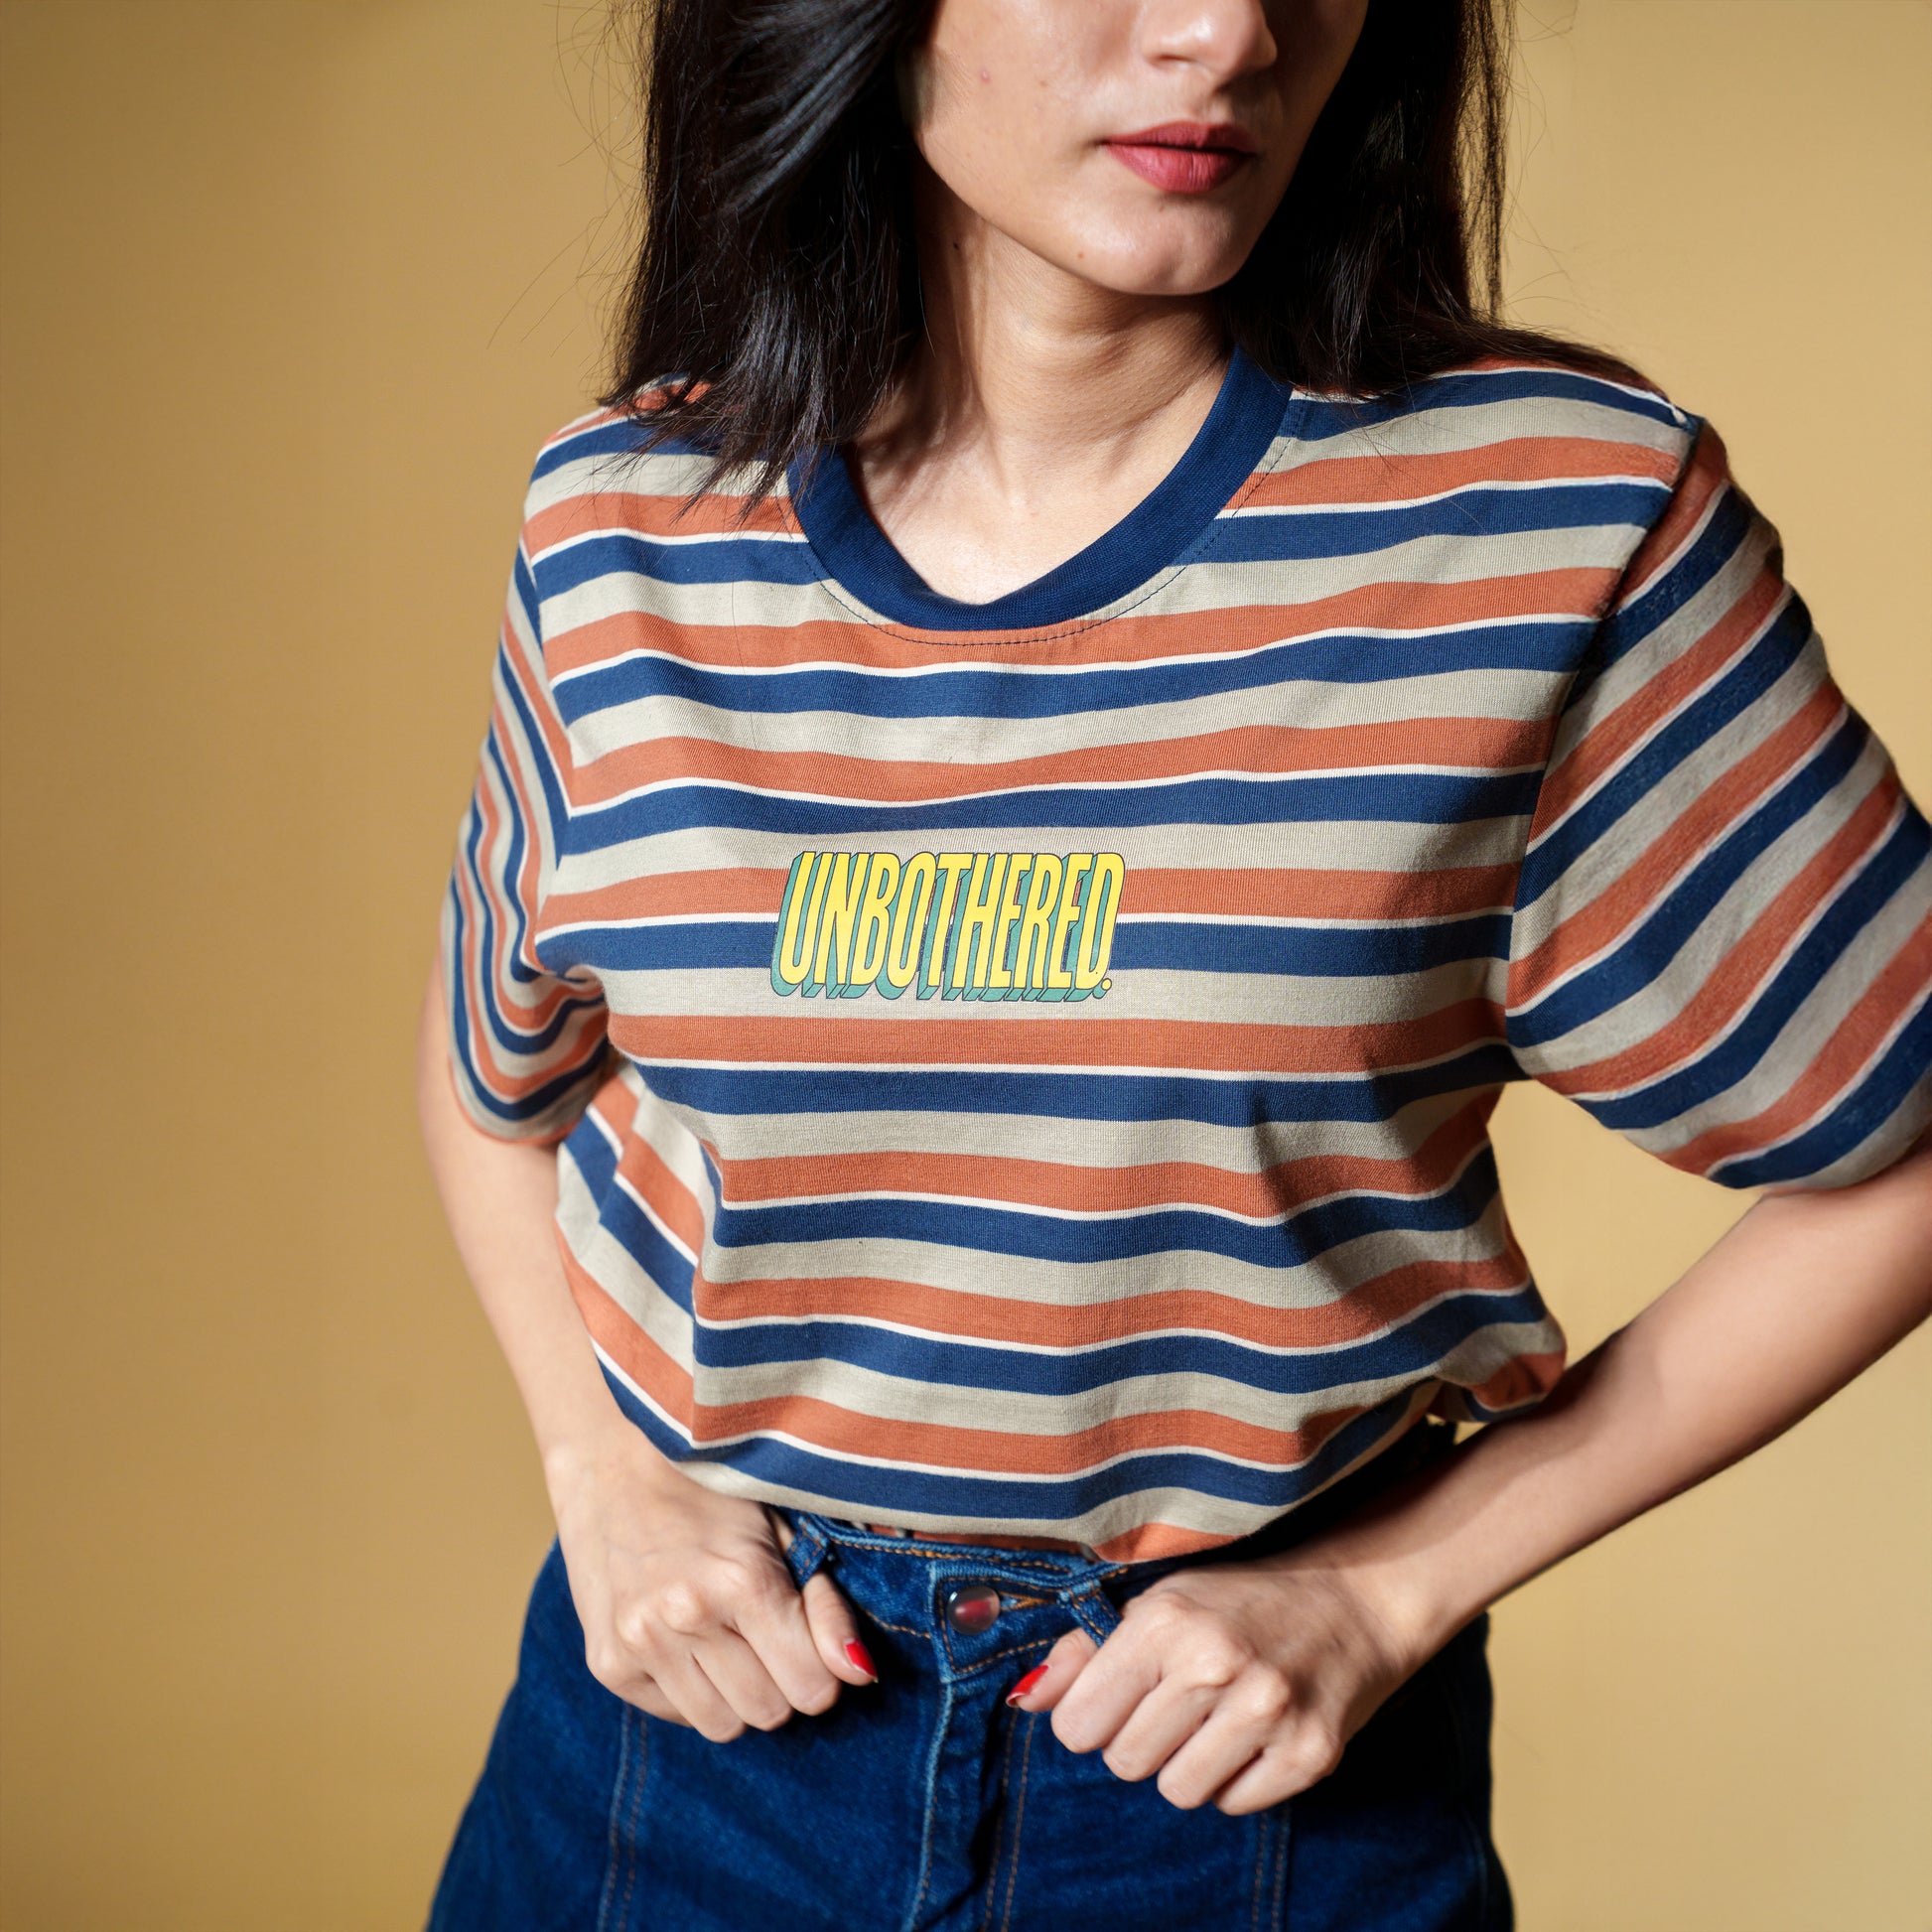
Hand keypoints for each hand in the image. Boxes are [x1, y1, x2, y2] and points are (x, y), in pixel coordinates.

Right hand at [545, 1423, 876, 1740]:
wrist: (611, 1471)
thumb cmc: (712, 1497)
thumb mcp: (780, 1533)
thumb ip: (825, 1606)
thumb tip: (861, 1675)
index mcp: (742, 1579)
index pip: (812, 1687)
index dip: (822, 1672)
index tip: (810, 1645)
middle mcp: (686, 1617)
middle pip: (769, 1712)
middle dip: (781, 1684)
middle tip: (767, 1638)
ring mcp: (640, 1644)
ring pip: (722, 1726)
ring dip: (737, 1696)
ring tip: (727, 1641)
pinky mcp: (607, 1664)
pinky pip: (675, 1716)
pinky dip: (691, 1693)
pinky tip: (685, 1642)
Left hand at [1006, 1552, 1433, 1813]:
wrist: (1355, 1599)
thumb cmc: (1240, 1599)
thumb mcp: (1158, 1603)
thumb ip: (1085, 1652)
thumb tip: (1025, 1701)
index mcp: (1165, 1621)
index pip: (1079, 1724)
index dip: (1091, 1718)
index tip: (1118, 1701)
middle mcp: (1214, 1664)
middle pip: (1126, 1763)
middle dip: (1141, 1741)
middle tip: (1177, 1704)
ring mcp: (1267, 1712)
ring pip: (1178, 1792)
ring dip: (1188, 1765)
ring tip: (1215, 1719)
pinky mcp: (1309, 1754)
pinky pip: (1235, 1805)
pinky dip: (1236, 1780)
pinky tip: (1253, 1734)